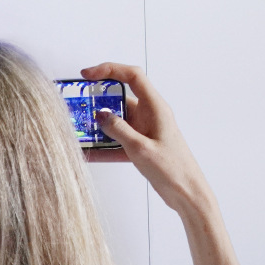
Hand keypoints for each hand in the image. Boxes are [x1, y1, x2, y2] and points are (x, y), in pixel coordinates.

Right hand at [78, 63, 217, 224]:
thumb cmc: (172, 170)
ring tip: (77, 131)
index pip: (132, 77)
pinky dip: (104, 146)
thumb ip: (118, 130)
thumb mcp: (141, 149)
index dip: (109, 70)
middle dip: (98, 101)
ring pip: (117, 121)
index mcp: (155, 107)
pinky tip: (88, 154)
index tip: (87, 75)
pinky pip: (118, 140)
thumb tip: (100, 114)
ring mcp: (145, 130)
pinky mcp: (141, 146)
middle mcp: (150, 114)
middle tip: (77, 106)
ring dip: (98, 126)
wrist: (187, 194)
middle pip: (120, 98)